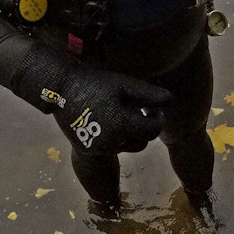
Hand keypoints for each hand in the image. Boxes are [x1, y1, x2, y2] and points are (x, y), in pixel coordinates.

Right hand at [13, 46, 172, 153]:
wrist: (61, 89)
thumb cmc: (96, 83)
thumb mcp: (124, 84)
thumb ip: (149, 94)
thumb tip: (172, 101)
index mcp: (122, 125)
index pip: (153, 130)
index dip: (158, 118)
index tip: (154, 107)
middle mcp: (111, 142)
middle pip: (142, 142)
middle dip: (144, 127)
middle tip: (140, 108)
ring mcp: (98, 149)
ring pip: (126, 146)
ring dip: (130, 133)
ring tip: (122, 113)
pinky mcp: (87, 149)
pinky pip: (110, 148)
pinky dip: (114, 137)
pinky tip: (108, 119)